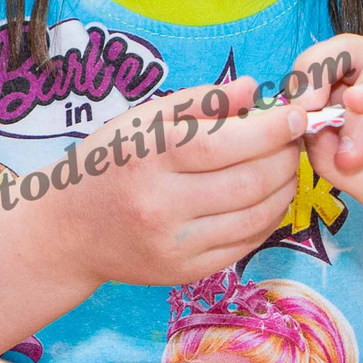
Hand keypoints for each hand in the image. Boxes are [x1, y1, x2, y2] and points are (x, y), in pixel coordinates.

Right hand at [24, 77, 334, 290]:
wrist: (67, 231)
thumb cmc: (106, 164)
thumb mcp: (139, 122)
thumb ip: (197, 103)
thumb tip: (252, 90)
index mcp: (147, 157)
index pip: (224, 143)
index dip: (271, 130)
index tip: (296, 116)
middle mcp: (160, 203)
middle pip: (248, 181)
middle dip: (285, 158)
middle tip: (295, 141)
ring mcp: (174, 243)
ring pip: (255, 216)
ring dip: (285, 189)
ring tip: (286, 168)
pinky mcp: (185, 271)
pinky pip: (245, 245)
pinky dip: (268, 219)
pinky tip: (268, 199)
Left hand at [296, 35, 362, 266]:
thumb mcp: (360, 176)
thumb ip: (323, 148)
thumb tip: (296, 121)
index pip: (325, 72)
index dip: (300, 91)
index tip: (285, 126)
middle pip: (339, 52)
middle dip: (308, 77)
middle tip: (299, 113)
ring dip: (345, 106)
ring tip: (350, 155)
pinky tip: (358, 107)